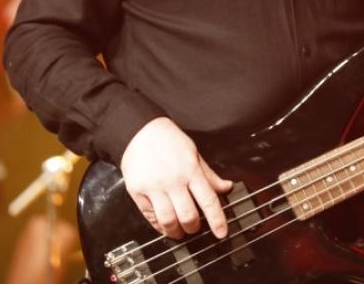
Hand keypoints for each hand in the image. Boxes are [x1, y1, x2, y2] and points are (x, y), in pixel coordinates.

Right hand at [119, 117, 233, 238]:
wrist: (140, 131)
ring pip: (168, 221)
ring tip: (179, 231)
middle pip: (188, 216)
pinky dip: (159, 226)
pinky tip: (164, 225)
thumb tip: (226, 187)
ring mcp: (154, 187)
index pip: (208, 200)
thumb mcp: (194, 153)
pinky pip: (150, 217)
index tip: (221, 233)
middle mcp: (173, 180)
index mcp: (190, 170)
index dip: (217, 220)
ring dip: (176, 232)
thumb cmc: (169, 140)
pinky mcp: (137, 192)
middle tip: (195, 227)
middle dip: (194, 228)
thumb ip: (209, 174)